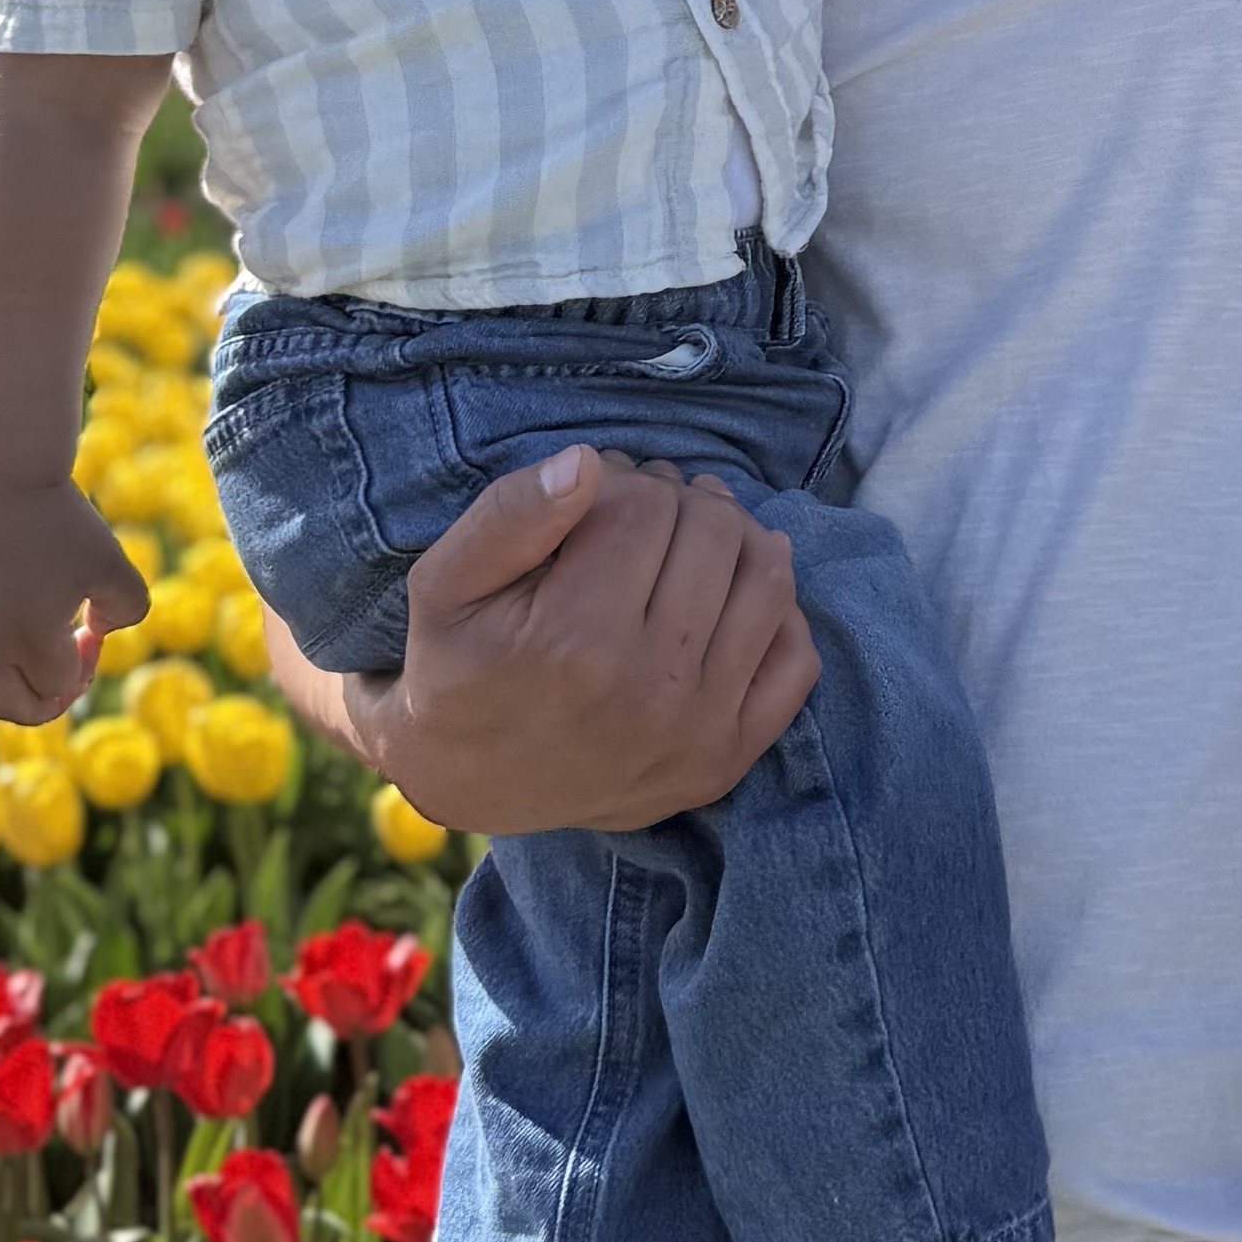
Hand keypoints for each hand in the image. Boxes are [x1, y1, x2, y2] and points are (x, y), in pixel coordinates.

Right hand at [0, 480, 152, 727]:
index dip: (87, 665)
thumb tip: (95, 632)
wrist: (0, 477)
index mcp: (29, 640)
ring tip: (44, 642)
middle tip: (71, 668)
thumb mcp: (114, 565)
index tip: (92, 627)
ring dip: (17, 679)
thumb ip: (127, 611)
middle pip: (12, 708)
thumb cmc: (62, 522)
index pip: (59, 687)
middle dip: (48, 702)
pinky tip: (14, 624)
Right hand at [262, 447, 817, 834]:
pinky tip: (726, 599)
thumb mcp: (444, 582)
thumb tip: (588, 461)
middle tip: (641, 512)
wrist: (467, 780)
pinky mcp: (730, 758)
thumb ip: (510, 515)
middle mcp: (648, 688)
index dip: (623, 481)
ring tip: (690, 538)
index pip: (647, 506)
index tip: (596, 495)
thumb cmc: (454, 665)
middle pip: (714, 533)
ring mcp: (699, 729)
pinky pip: (798, 658)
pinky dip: (775, 612)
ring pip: (768, 581)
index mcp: (573, 639)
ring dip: (735, 540)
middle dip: (679, 502)